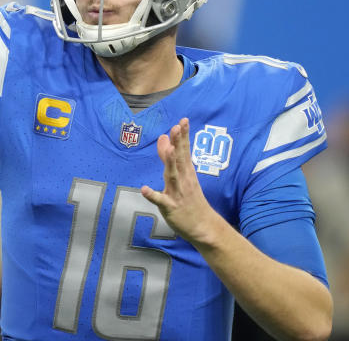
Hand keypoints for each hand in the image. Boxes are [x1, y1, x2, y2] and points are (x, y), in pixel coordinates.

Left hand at [141, 118, 218, 245]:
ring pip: (172, 176)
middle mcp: (184, 180)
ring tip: (167, 150)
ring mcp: (177, 194)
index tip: (183, 120)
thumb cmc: (190, 199)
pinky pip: (161, 201)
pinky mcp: (170, 208)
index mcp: (187, 172)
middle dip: (178, 144)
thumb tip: (163, 137)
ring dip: (170, 163)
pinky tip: (145, 190)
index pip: (185, 151)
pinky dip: (153, 195)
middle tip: (176, 128)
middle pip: (180, 159)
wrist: (203, 226)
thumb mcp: (183, 176)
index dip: (183, 136)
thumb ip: (170, 157)